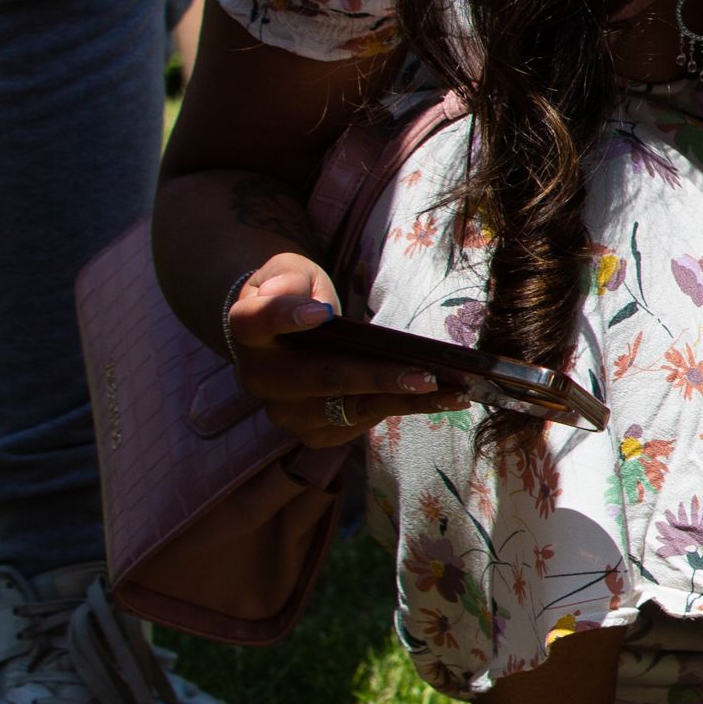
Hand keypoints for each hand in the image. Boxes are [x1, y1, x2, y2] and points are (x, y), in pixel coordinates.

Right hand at [223, 253, 466, 446]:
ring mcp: (286, 412)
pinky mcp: (315, 432)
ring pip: (351, 408)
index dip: (286, 316)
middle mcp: (261, 378)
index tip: (321, 314)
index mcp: (249, 328)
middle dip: (377, 378)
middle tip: (426, 376)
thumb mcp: (289, 271)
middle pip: (322, 377)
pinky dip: (406, 409)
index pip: (259, 321)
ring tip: (453, 392)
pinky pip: (364, 422)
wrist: (281, 336)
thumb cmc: (293, 295)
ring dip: (406, 401)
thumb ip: (290, 278)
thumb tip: (312, 307)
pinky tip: (444, 399)